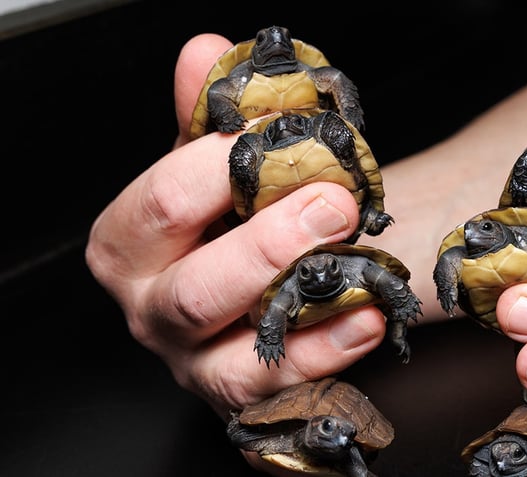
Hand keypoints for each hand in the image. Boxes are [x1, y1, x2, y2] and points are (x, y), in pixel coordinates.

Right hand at [85, 33, 387, 421]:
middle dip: (270, 242)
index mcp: (130, 245)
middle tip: (334, 201)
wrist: (256, 278)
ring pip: (234, 353)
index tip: (283, 137)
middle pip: (197, 288)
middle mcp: (152, 310)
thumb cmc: (228, 220)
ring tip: (353, 258)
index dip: (223, 167)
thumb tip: (204, 51)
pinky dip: (329, 351)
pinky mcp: (240, 396)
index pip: (163, 205)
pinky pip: (281, 387)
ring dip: (300, 299)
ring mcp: (194, 363)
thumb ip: (206, 118)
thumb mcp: (211, 167)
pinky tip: (368, 314)